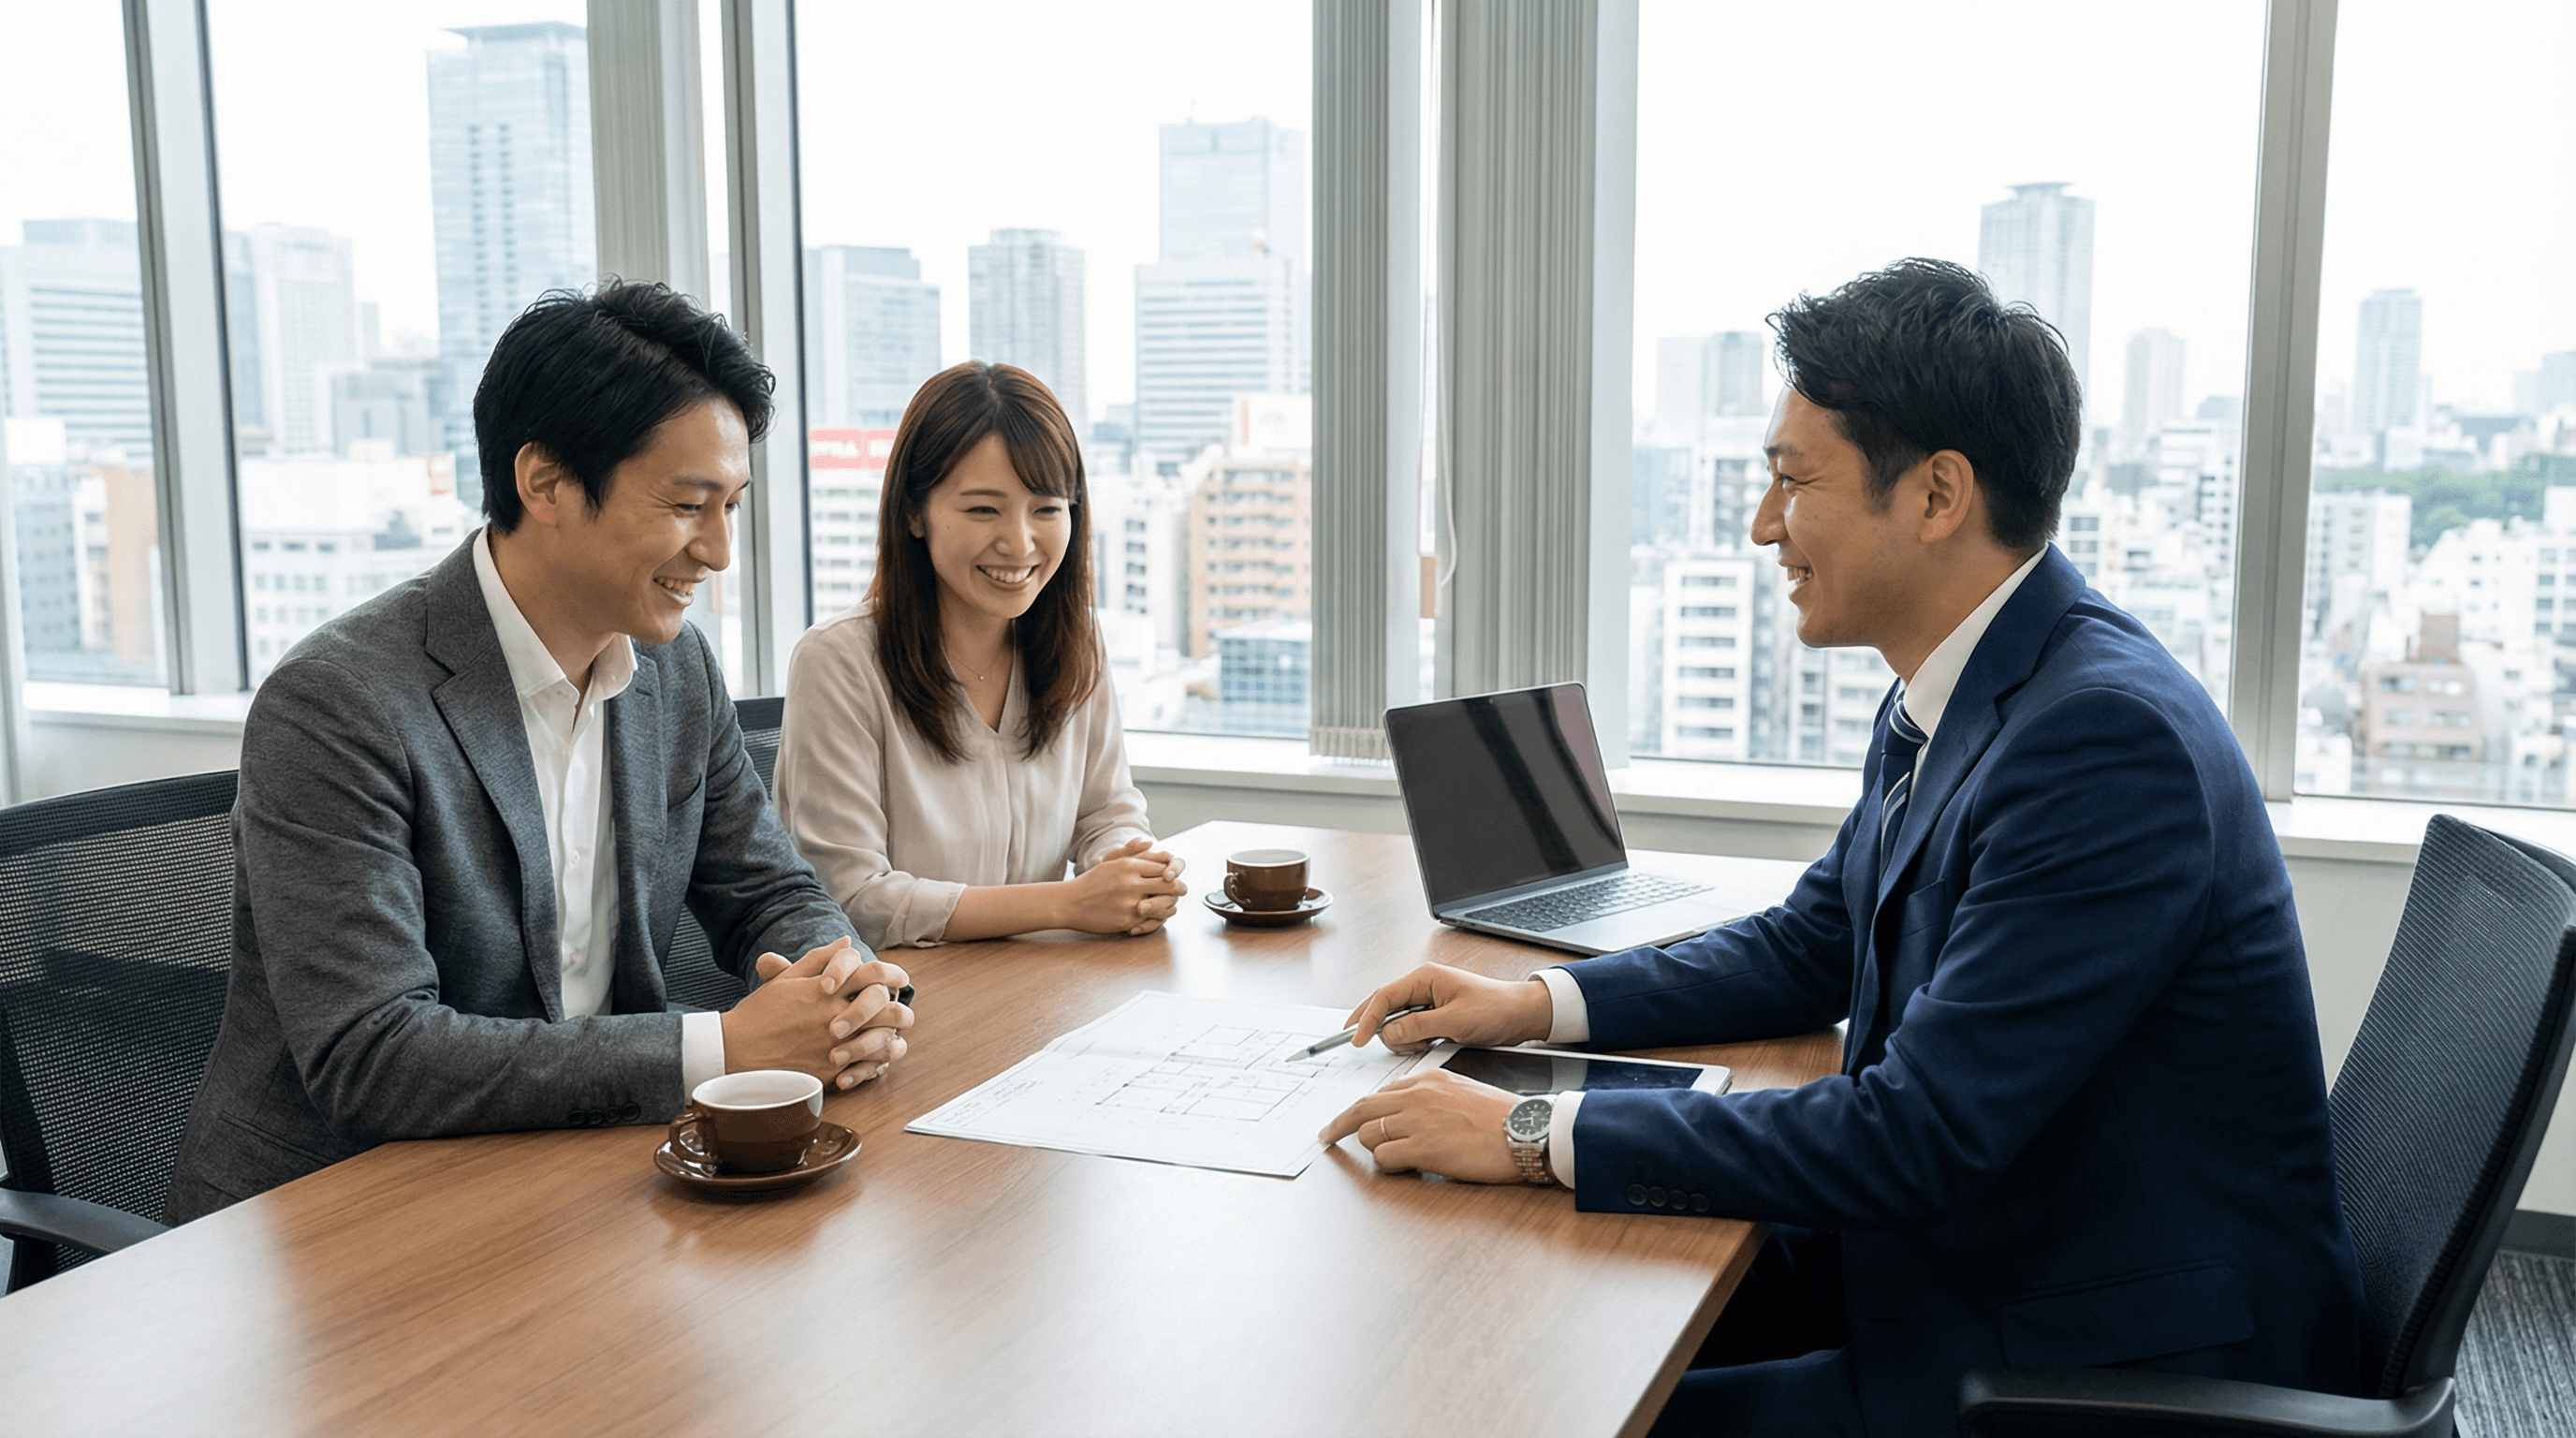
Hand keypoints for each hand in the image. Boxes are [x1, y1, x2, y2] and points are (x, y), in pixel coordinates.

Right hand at [730, 940, 914, 1088]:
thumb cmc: (760, 1013)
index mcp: (826, 990)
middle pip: (886, 1008)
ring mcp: (833, 1044)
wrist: (735, 1049)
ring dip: (890, 1038)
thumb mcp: (787, 979)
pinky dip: (875, 1063)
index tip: (900, 979)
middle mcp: (834, 1015)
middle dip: (900, 1010)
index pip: (873, 973)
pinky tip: (875, 1060)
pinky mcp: (828, 1070)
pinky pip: (865, 1067)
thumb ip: (820, 958)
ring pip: (882, 1040)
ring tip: (891, 1038)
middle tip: (902, 1013)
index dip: (893, 973)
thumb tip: (847, 941)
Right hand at [1062, 836, 1187, 933]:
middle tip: (1183, 890)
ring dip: (1171, 903)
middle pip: (1170, 884)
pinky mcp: (1128, 920)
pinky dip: (1158, 917)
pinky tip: (1157, 915)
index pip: (1163, 865)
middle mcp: (1132, 883)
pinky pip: (1153, 919)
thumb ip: (1131, 852)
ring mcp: (1131, 902)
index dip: (1173, 871)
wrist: (1070, 903)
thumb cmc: (1091, 881)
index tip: (1174, 875)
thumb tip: (1150, 842)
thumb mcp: (1109, 862)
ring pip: (1165, 903)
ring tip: (1172, 903)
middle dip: (1180, 887)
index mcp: (1129, 866)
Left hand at [1318, 1069, 1524, 1182]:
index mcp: (1427, 1079)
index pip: (1381, 1092)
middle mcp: (1416, 1096)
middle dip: (1338, 1124)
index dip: (1360, 1109)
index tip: (1348, 1119)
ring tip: (1399, 1159)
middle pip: (1361, 1109)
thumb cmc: (1501, 1117)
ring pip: (1369, 1134)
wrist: (1525, 1130)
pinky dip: (1389, 1166)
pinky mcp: (1422, 1147)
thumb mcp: (1461, 1091)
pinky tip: (1408, 1167)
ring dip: (1375, 1150)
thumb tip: (1407, 1113)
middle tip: (1326, 1136)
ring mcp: (1417, 1121)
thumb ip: (1431, 1097)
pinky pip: (1384, 1158)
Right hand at [1342, 963, 1555, 1053]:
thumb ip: (1418, 1026)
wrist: (1520, 1015)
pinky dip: (1413, 1042)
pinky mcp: (1433, 1016)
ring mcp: (1426, 1002)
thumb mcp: (1455, 1021)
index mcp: (1424, 978)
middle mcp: (1421, 987)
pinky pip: (1410, 1031)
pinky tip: (1431, 1045)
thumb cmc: (1495, 1009)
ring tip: (1429, 1044)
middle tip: (1390, 1045)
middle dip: (1384, 1030)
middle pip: (1384, 1009)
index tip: (1356, 1039)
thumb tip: (1388, 1033)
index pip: (1383, 997)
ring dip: (1404, 1039)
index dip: (1366, 1018)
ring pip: (1396, 1023)